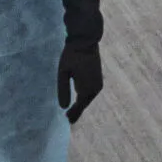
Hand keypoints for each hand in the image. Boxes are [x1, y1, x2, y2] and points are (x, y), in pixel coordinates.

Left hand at [58, 0, 103, 122]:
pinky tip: (78, 102)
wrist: (86, 40)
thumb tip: (64, 107)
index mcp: (87, 86)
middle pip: (85, 103)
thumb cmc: (71, 54)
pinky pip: (90, 93)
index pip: (79, 105)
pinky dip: (84, 98)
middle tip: (69, 121)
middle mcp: (96, 87)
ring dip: (81, 106)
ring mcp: (99, 83)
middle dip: (77, 112)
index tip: (66, 121)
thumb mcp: (63, 72)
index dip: (73, 114)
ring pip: (88, 99)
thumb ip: (63, 89)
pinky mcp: (98, 80)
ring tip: (72, 114)